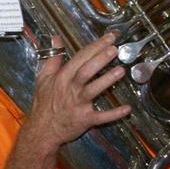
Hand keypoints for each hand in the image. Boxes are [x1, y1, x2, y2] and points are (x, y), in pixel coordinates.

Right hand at [29, 33, 130, 148]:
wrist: (42, 130)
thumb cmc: (44, 103)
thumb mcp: (43, 78)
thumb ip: (53, 58)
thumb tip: (56, 39)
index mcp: (62, 78)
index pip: (79, 58)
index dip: (94, 47)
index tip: (108, 38)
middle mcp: (70, 89)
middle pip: (86, 71)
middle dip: (100, 59)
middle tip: (115, 49)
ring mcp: (78, 105)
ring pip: (93, 90)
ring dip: (107, 80)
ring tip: (121, 70)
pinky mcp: (85, 120)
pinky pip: (101, 117)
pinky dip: (114, 114)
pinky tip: (127, 108)